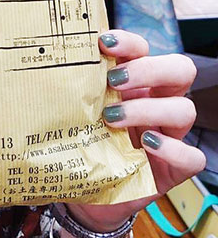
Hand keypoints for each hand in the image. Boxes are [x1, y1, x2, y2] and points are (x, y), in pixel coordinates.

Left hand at [66, 30, 203, 232]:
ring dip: (149, 109)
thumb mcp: (76, 115)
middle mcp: (157, 103)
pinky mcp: (174, 168)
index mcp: (135, 84)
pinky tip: (146, 145)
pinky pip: (192, 156)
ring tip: (113, 118)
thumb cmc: (82, 146)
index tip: (103, 44)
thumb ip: (75, 94)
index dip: (130, 43)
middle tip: (114, 81)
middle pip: (179, 70)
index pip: (145, 51)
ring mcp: (169, 135)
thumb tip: (46, 67)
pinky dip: (172, 149)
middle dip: (148, 69)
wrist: (84, 194)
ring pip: (184, 110)